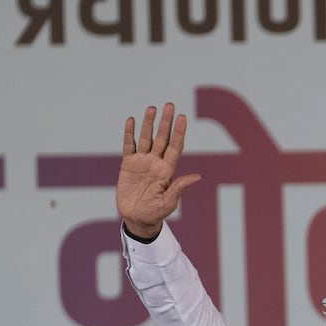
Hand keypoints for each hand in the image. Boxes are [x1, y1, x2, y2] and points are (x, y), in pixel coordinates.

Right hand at [117, 103, 202, 238]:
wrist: (136, 219)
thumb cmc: (155, 213)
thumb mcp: (168, 203)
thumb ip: (179, 188)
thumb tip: (197, 177)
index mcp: (167, 171)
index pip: (175, 147)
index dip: (179, 132)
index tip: (182, 117)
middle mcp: (156, 163)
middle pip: (162, 138)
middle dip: (166, 122)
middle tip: (169, 105)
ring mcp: (142, 162)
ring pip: (146, 138)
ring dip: (149, 124)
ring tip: (152, 108)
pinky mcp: (128, 165)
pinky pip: (129, 145)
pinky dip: (129, 133)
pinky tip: (131, 121)